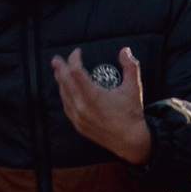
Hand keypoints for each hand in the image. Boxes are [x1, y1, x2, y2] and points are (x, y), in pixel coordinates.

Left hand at [53, 45, 149, 161]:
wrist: (131, 141)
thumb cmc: (132, 114)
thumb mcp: (134, 88)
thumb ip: (130, 66)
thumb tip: (125, 50)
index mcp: (93, 96)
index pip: (75, 71)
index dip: (74, 59)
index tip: (77, 52)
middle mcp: (82, 106)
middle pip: (65, 82)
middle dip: (60, 68)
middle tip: (57, 60)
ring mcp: (79, 117)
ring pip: (63, 95)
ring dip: (60, 81)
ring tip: (59, 72)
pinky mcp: (79, 125)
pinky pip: (66, 107)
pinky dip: (64, 96)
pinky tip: (65, 91)